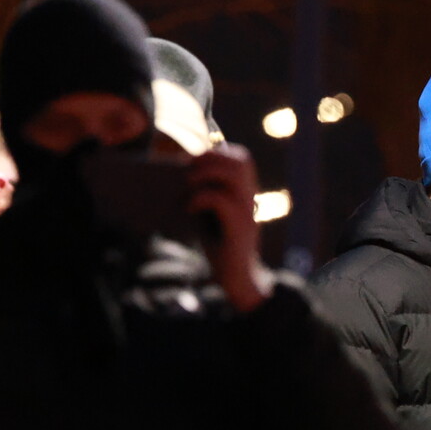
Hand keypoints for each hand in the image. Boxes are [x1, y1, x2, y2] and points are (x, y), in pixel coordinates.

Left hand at [186, 145, 272, 311]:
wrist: (237, 277)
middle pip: (240, 160)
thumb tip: (179, 172)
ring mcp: (247, 210)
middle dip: (211, 158)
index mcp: (246, 192)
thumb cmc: (220, 243)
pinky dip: (200, 199)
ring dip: (206, 173)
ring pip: (234, 173)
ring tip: (189, 184)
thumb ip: (205, 192)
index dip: (217, 152)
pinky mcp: (239, 226)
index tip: (194, 161)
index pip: (241, 157)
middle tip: (189, 170)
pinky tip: (189, 209)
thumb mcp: (211, 213)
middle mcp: (250, 197)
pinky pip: (220, 200)